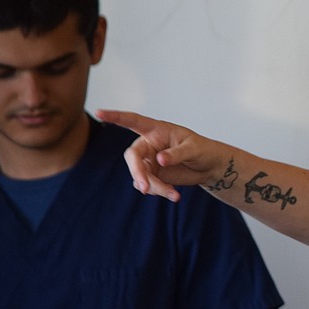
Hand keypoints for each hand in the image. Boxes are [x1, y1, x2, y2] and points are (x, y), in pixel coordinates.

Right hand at [95, 109, 231, 202]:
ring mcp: (148, 160)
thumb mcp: (194, 149)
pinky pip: (148, 184)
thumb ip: (177, 153)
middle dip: (137, 173)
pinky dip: (158, 191)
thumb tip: (159, 159)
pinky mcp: (152, 174)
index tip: (98, 112)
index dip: (115, 117)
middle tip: (146, 188)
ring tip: (174, 195)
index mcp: (156, 130)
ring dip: (153, 187)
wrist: (209, 167)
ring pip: (140, 175)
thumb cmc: (203, 150)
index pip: (133, 121)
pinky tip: (173, 195)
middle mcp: (148, 144)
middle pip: (132, 157)